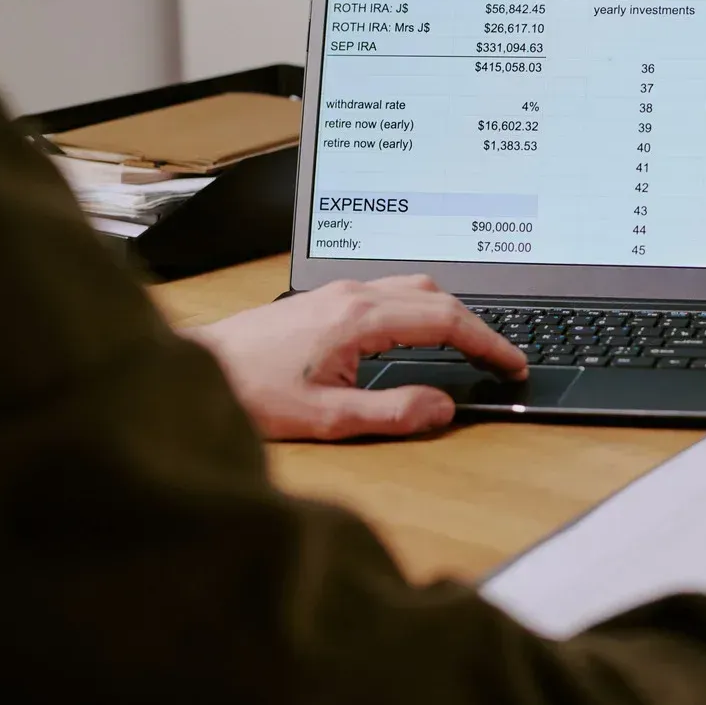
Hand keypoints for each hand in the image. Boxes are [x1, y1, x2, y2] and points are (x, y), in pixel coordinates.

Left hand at [185, 276, 526, 441]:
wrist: (193, 368)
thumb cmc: (249, 392)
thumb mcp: (327, 418)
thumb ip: (392, 413)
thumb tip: (443, 409)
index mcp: (361, 318)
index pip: (446, 320)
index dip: (487, 342)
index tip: (512, 364)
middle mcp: (353, 294)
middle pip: (438, 295)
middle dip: (477, 326)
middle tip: (501, 359)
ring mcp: (338, 291)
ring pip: (415, 286)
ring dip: (449, 313)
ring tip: (469, 347)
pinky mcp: (325, 298)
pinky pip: (392, 291)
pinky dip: (423, 309)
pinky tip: (420, 333)